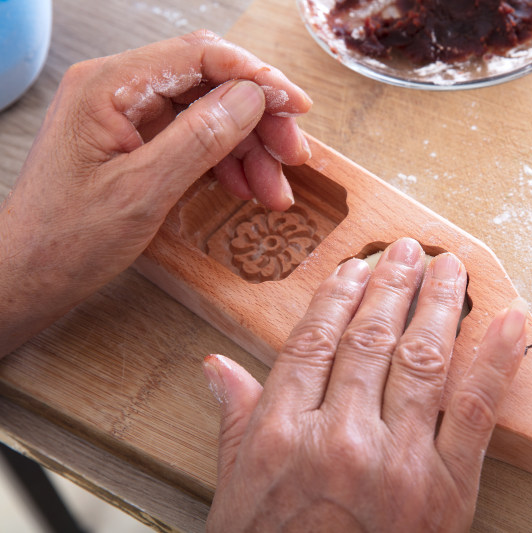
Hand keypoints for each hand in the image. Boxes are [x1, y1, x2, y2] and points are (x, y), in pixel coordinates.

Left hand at [0, 30, 310, 354]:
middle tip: (293, 156)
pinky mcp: (137, 142)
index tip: (296, 106)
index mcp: (109, 87)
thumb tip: (251, 98)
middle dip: (259, 120)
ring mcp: (128, 116)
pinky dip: (228, 162)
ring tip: (273, 189)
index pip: (200, 56)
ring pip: (210, 113)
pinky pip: (196, 138)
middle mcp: (119, 91)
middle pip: (211, 83)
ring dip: (250, 148)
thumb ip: (200, 139)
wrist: (29, 276)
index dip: (257, 78)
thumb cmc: (65, 240)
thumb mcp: (141, 192)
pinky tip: (246, 187)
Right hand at [203, 238, 527, 531]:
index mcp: (283, 434)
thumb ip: (236, 421)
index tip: (357, 268)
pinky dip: (496, 362)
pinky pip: (477, 412)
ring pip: (422, 361)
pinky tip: (508, 321)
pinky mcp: (448, 491)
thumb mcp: (236, 492)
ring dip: (440, 305)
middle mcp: (340, 438)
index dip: (339, 297)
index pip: (314, 342)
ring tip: (450, 268)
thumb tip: (217, 366)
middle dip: (393, 286)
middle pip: (370, 340)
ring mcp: (399, 462)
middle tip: (409, 250)